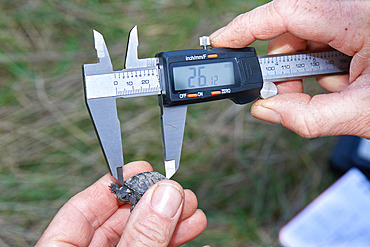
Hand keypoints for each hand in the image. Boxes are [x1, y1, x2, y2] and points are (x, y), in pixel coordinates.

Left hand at [36, 161, 206, 245]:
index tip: (140, 166)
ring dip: (172, 223)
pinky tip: (194, 234)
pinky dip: (177, 244)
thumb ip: (140, 235)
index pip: (82, 208)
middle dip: (155, 203)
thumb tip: (163, 194)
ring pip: (144, 237)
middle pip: (121, 221)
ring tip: (194, 211)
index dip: (113, 183)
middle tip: (178, 190)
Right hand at [211, 0, 369, 138]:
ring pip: (302, 41)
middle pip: (290, 30)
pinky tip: (334, 87)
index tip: (220, 42)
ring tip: (321, 96)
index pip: (285, 12)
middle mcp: (351, 13)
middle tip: (280, 97)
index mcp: (357, 17)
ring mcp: (350, 23)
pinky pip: (318, 47)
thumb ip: (307, 117)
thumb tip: (264, 110)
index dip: (246, 27)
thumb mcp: (362, 113)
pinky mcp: (351, 35)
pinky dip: (315, 72)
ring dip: (299, 73)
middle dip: (279, 66)